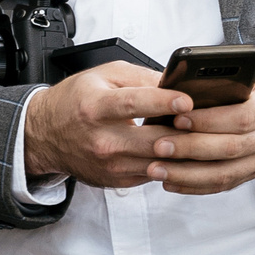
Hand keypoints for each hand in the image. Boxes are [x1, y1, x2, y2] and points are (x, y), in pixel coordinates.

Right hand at [22, 63, 194, 188]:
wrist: (45, 135)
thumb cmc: (76, 101)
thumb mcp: (104, 75)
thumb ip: (142, 76)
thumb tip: (176, 81)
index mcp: (96, 107)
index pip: (133, 104)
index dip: (163, 102)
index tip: (187, 100)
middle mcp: (102, 139)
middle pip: (154, 139)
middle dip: (186, 132)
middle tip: (209, 121)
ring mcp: (110, 164)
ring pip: (159, 162)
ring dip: (186, 151)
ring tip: (205, 137)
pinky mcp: (118, 179)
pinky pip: (155, 174)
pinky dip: (173, 163)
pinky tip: (187, 152)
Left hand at [141, 57, 254, 196]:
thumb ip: (232, 71)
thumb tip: (184, 79)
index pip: (241, 117)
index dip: (208, 120)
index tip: (178, 117)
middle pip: (229, 148)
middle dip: (190, 149)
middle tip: (158, 144)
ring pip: (225, 173)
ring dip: (187, 174)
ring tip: (156, 168)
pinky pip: (225, 184)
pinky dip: (197, 186)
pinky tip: (172, 181)